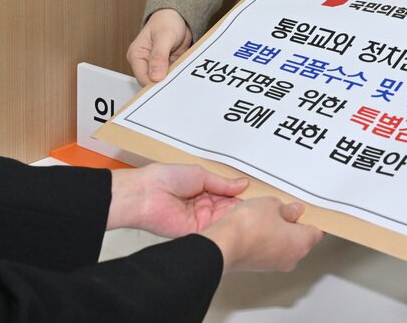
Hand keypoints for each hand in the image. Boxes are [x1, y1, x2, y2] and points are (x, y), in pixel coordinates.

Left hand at [106, 163, 248, 234]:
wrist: (146, 194)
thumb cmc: (166, 178)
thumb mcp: (200, 174)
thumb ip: (223, 183)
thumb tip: (242, 184)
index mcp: (203, 190)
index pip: (228, 195)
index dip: (241, 195)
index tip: (258, 195)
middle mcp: (203, 207)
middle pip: (228, 208)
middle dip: (242, 207)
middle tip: (260, 205)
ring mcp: (200, 220)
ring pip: (225, 220)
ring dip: (237, 216)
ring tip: (254, 211)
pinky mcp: (196, 233)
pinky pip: (215, 230)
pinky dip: (227, 226)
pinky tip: (239, 221)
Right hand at [126, 8, 192, 83]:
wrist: (179, 17)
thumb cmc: (166, 21)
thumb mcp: (164, 36)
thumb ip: (159, 56)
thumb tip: (155, 76)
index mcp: (136, 55)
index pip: (142, 78)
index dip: (155, 83)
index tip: (168, 83)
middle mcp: (144, 63)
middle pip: (153, 82)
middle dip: (166, 82)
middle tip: (178, 78)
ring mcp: (156, 66)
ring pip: (164, 81)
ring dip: (174, 79)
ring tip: (183, 73)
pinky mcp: (168, 67)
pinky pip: (173, 76)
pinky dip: (180, 75)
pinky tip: (186, 72)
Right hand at [202, 196, 322, 272]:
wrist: (222, 245)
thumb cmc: (248, 227)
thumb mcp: (271, 204)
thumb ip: (287, 208)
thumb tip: (293, 211)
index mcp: (301, 243)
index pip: (318, 231)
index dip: (315, 218)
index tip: (312, 211)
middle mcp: (291, 258)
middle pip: (301, 239)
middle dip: (295, 224)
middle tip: (286, 208)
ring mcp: (274, 264)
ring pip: (284, 245)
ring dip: (279, 232)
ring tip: (267, 215)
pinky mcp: (259, 266)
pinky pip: (270, 250)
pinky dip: (266, 239)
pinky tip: (256, 226)